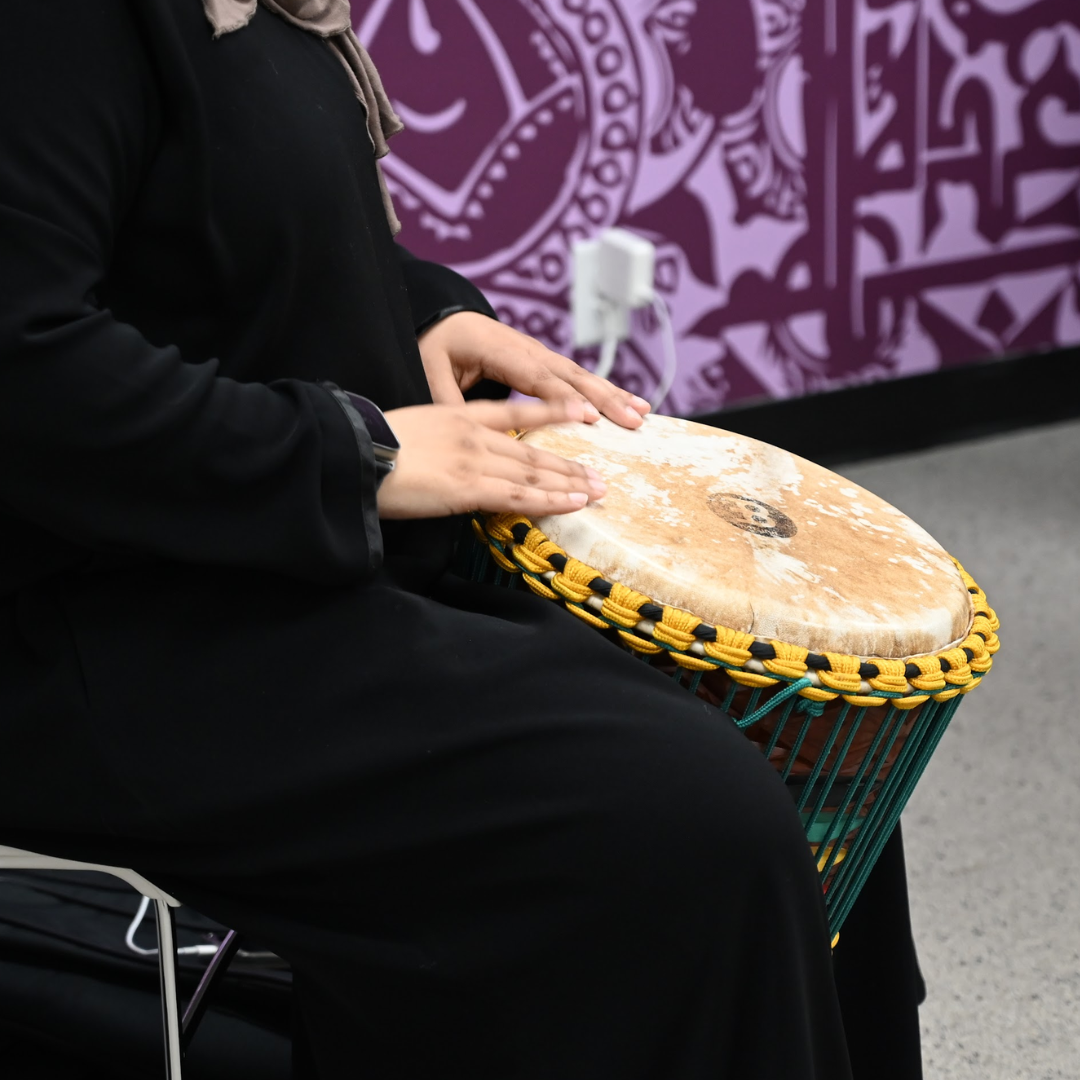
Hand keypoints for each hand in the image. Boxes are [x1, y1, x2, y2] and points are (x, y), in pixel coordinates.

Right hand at [377, 399, 606, 520]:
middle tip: (599, 475)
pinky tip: (574, 503)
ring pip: (532, 472)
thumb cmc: (366, 445)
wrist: (354, 452)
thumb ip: (433, 442)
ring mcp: (474, 460)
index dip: (547, 413)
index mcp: (455, 416)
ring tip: (597, 491)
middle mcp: (472, 434)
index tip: (577, 413)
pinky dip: (551, 499)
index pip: (511, 411)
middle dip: (568, 464)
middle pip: (530, 450)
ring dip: (569, 483)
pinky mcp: (469, 487)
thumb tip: (440, 462)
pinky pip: (520, 495)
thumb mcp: (406, 431)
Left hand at [418, 311, 650, 428]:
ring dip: (613, 395)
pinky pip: (578, 378)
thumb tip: (465, 432)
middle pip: (570, 376)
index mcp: (500, 350)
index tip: (588, 417)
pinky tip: (628, 405)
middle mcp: (527, 349)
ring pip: (581, 376)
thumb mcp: (430, 370)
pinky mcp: (544, 363)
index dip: (563, 398)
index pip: (536, 377)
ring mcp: (539, 354)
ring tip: (642, 414)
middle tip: (631, 421)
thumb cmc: (436, 345)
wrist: (443, 318)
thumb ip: (448, 400)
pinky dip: (606, 391)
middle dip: (604, 399)